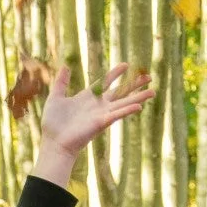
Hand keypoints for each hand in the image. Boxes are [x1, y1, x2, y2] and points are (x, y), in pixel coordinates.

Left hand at [33, 63, 154, 186]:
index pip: (106, 82)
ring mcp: (101, 114)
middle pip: (120, 92)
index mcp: (88, 98)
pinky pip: (117, 115)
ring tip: (153, 92)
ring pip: (124, 103)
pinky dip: (127, 111)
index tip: (126, 65)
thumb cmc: (53, 123)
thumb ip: (61, 82)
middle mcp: (98, 106)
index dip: (115, 74)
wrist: (53, 141)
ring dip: (139, 98)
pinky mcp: (101, 123)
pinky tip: (139, 106)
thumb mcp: (56, 97)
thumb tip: (65, 67)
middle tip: (149, 78)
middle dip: (135, 85)